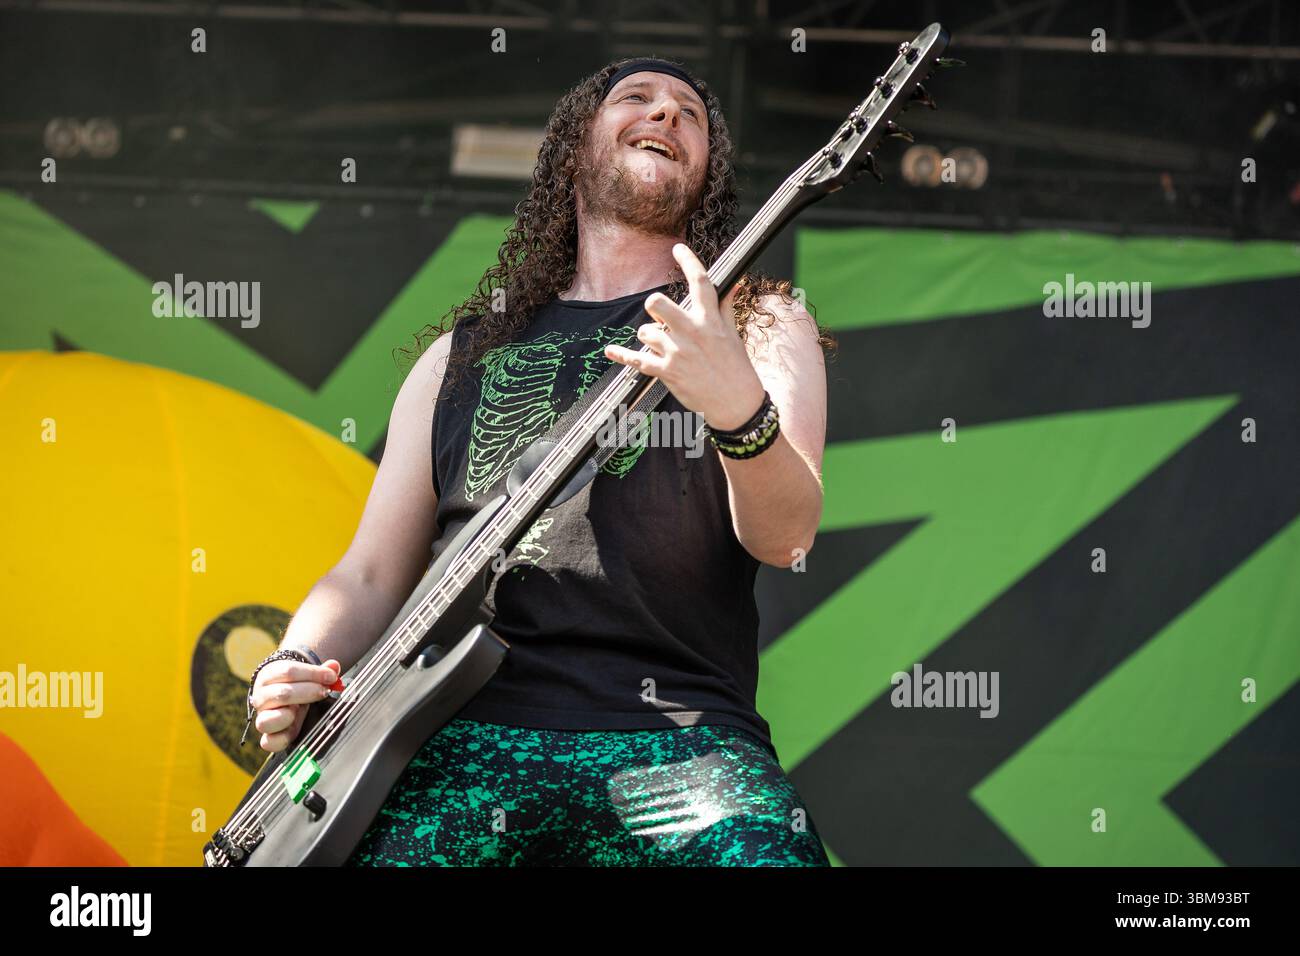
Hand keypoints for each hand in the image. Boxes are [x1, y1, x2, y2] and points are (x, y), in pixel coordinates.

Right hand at [251, 658, 340, 752]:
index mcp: (269, 676)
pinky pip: (268, 743)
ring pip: (267, 721)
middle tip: (324, 692)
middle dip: (309, 692)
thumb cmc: (296, 684)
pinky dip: (282, 738)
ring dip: (289, 715)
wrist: (281, 698)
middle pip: (282, 694)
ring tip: (301, 709)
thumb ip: (320, 671)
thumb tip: (334, 666)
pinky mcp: (268, 737)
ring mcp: (262, 718)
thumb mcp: (305, 675)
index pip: (288, 672)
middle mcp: (261, 697)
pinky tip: (296, 728)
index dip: (313, 673)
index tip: (331, 677)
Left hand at [604, 243, 765, 430]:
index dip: (688, 261)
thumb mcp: (733, 334)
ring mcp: (677, 352)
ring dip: (650, 337)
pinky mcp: (667, 371)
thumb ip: (725, 308)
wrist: (736, 403)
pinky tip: (611, 351)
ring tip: (662, 347)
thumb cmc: (736, 368)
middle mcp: (691, 332)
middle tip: (659, 314)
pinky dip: (622, 356)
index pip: (700, 282)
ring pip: (645, 332)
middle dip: (654, 306)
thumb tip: (733, 285)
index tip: (677, 249)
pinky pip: (637, 360)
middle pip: (656, 303)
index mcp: (709, 319)